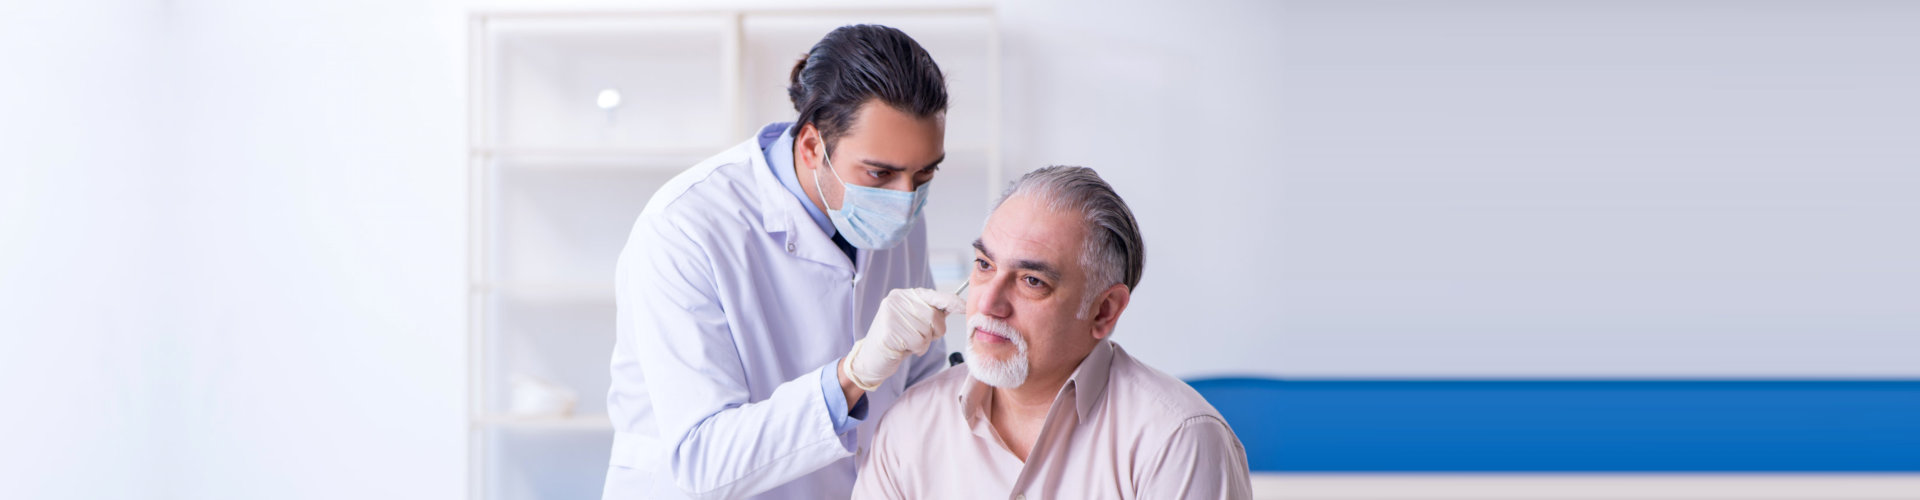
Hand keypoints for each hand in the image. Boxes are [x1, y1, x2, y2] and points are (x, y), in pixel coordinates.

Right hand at [841, 288, 965, 391]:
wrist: (871, 358)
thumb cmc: (897, 340)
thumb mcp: (914, 321)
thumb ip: (931, 312)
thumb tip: (956, 305)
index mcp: (905, 295)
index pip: (935, 295)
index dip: (952, 302)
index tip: (964, 307)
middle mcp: (897, 300)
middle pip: (934, 316)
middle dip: (933, 332)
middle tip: (919, 337)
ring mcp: (891, 314)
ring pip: (927, 331)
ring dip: (923, 343)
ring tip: (907, 342)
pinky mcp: (889, 330)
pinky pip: (918, 342)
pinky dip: (915, 349)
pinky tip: (903, 347)